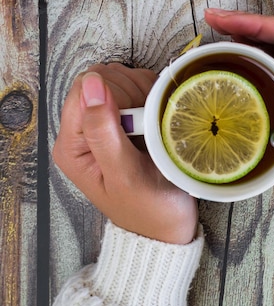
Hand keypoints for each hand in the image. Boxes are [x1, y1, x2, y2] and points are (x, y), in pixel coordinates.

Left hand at [53, 63, 197, 243]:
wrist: (169, 227)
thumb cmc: (148, 208)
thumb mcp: (125, 175)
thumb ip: (103, 131)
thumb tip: (92, 84)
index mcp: (72, 145)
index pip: (84, 88)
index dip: (115, 94)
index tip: (138, 118)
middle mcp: (85, 131)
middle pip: (102, 79)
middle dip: (132, 93)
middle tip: (149, 124)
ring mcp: (107, 124)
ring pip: (122, 80)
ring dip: (145, 94)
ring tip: (155, 125)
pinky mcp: (127, 121)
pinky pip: (138, 89)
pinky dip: (153, 96)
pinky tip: (159, 119)